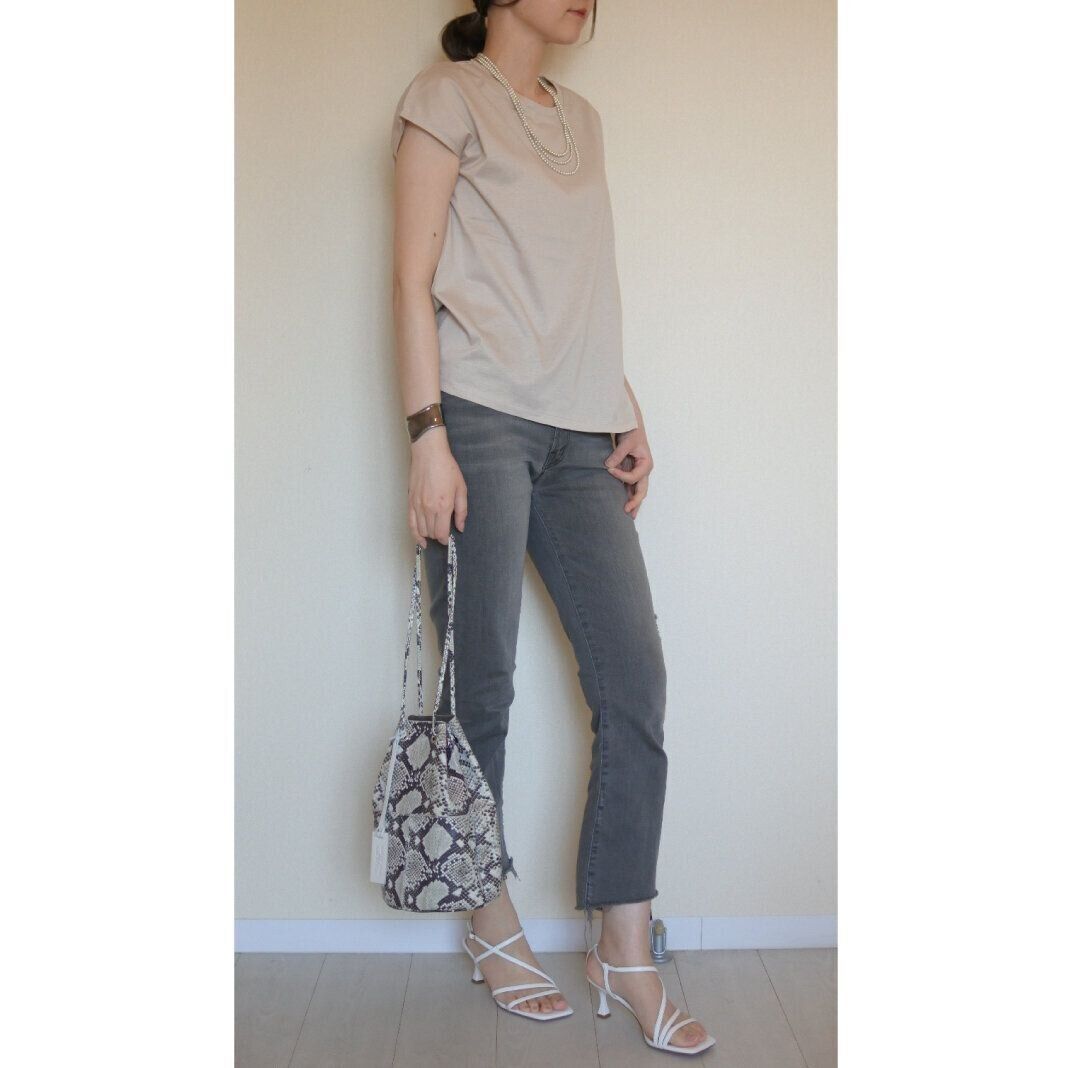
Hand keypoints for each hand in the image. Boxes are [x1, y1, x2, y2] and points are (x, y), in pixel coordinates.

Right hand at [407, 428, 467, 547]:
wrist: (429, 454)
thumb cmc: (447, 468)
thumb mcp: (461, 489)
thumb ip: (462, 510)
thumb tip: (460, 527)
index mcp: (443, 506)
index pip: (441, 533)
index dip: (445, 539)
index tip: (448, 538)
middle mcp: (429, 508)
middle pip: (431, 533)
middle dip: (438, 536)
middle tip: (443, 532)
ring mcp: (417, 506)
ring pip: (421, 530)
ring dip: (428, 535)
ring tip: (434, 532)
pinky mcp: (410, 502)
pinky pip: (411, 524)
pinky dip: (415, 534)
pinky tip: (420, 540)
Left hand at [604, 427, 652, 518]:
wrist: (632, 426)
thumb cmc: (632, 432)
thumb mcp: (626, 441)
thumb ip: (618, 454)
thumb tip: (608, 466)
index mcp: (646, 464)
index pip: (634, 477)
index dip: (622, 476)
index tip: (609, 469)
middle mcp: (644, 470)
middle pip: (642, 490)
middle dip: (635, 502)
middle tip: (627, 511)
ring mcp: (638, 472)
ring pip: (637, 491)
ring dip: (633, 503)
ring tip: (629, 516)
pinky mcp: (631, 472)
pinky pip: (630, 487)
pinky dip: (628, 496)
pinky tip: (624, 505)